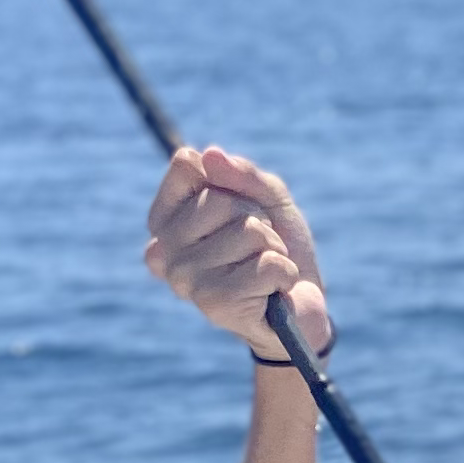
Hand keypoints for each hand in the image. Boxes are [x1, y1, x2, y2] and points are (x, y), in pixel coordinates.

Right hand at [144, 143, 330, 362]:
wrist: (301, 307)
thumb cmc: (278, 249)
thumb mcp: (267, 198)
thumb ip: (242, 173)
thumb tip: (209, 155)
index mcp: (164, 221)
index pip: (186, 166)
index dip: (228, 182)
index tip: (237, 210)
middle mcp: (162, 252)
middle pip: (219, 199)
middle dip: (257, 219)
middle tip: (259, 248)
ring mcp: (184, 281)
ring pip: (247, 232)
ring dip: (273, 248)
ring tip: (267, 271)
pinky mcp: (214, 304)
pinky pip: (266, 264)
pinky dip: (284, 273)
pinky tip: (275, 291)